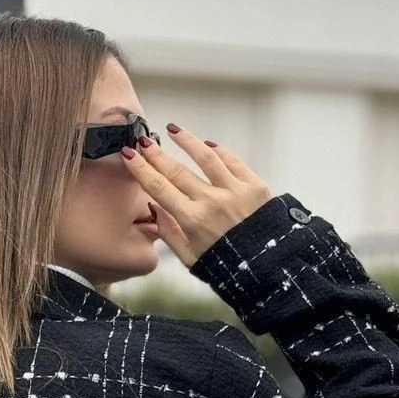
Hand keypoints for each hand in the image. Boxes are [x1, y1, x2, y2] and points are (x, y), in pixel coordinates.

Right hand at [124, 126, 273, 266]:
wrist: (268, 268)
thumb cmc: (226, 266)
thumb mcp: (190, 258)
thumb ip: (169, 233)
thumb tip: (154, 209)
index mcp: (192, 221)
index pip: (159, 188)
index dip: (142, 169)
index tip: (129, 156)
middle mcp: (212, 202)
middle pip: (177, 171)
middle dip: (157, 154)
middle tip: (143, 141)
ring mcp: (234, 191)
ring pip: (206, 157)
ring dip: (187, 141)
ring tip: (173, 129)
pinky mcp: (254, 185)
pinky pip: (232, 161)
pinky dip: (218, 151)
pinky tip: (207, 144)